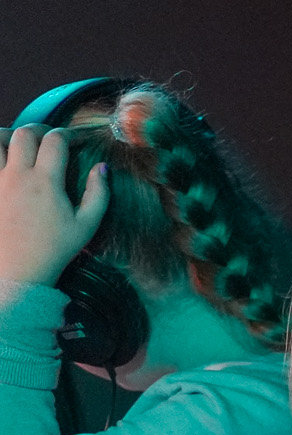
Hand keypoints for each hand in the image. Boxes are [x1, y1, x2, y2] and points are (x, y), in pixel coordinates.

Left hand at [0, 127, 109, 287]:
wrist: (20, 267)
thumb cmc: (56, 248)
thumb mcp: (86, 225)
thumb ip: (98, 194)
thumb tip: (103, 168)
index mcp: (46, 182)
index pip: (56, 141)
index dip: (70, 134)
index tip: (78, 140)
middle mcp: (19, 175)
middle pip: (26, 133)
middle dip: (41, 130)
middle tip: (52, 139)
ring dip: (11, 135)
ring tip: (22, 144)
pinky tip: (7, 159)